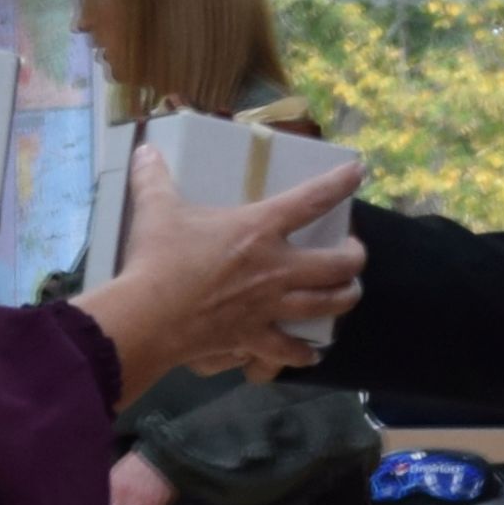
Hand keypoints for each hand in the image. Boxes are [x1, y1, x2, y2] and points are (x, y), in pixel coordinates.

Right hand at [74, 153, 364, 397]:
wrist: (149, 315)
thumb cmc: (158, 258)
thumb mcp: (156, 208)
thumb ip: (154, 178)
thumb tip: (145, 149)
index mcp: (259, 229)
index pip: (312, 200)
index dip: (339, 183)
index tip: (358, 172)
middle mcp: (276, 267)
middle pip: (338, 263)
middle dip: (355, 256)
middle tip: (353, 250)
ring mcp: (270, 306)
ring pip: (328, 304)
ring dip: (346, 297)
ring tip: (350, 290)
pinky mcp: (255, 337)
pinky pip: (290, 350)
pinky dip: (303, 353)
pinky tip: (312, 355)